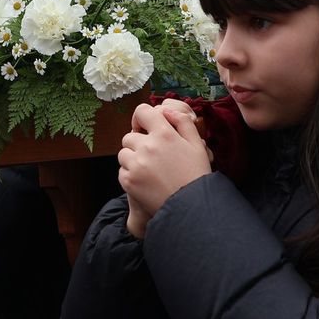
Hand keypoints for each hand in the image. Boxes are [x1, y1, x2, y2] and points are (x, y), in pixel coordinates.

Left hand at [118, 101, 210, 238]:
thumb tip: (165, 110)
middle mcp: (147, 146)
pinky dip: (130, 175)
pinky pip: (122, 171)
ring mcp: (136, 164)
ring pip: (123, 154)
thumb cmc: (195, 175)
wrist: (190, 208)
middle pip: (129, 136)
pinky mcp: (128, 181)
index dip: (142, 118)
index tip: (145, 126)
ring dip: (132, 159)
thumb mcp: (197, 145)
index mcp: (164, 134)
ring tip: (150, 170)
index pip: (142, 112)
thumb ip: (183, 122)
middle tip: (153, 156)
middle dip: (138, 144)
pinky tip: (146, 182)